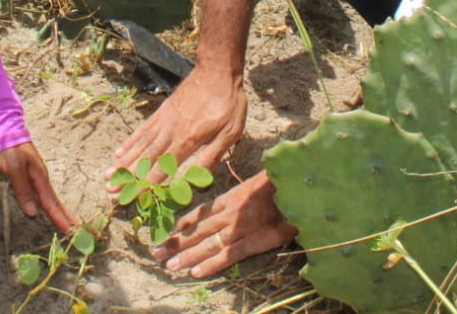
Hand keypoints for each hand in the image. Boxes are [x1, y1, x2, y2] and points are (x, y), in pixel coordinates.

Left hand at [0, 142, 79, 233]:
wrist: (4, 133)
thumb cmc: (10, 150)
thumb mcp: (15, 169)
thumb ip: (23, 190)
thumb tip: (33, 213)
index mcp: (40, 178)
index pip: (51, 203)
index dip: (59, 218)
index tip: (71, 230)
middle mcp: (40, 180)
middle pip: (54, 202)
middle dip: (65, 216)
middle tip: (78, 229)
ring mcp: (35, 178)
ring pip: (49, 199)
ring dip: (58, 211)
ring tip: (68, 223)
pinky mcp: (28, 178)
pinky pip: (41, 195)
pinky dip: (48, 204)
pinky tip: (49, 209)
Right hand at [104, 67, 246, 186]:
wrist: (216, 70)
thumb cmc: (228, 102)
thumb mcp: (230, 132)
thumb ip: (213, 155)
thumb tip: (199, 178)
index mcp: (188, 140)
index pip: (164, 167)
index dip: (148, 184)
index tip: (132, 196)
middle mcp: (170, 132)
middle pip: (145, 158)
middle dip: (127, 176)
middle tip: (109, 190)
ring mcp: (163, 120)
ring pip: (140, 145)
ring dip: (123, 161)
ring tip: (108, 174)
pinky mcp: (162, 111)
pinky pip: (143, 129)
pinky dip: (130, 141)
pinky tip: (120, 151)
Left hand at [152, 170, 296, 277]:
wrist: (300, 187)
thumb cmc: (281, 184)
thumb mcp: (256, 186)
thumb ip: (240, 197)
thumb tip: (228, 204)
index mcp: (229, 198)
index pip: (199, 214)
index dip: (182, 225)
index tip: (166, 233)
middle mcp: (229, 213)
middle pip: (197, 230)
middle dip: (176, 242)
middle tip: (156, 253)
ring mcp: (240, 228)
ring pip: (207, 244)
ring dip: (187, 255)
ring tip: (169, 266)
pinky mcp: (255, 241)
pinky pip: (229, 256)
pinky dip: (211, 265)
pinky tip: (196, 273)